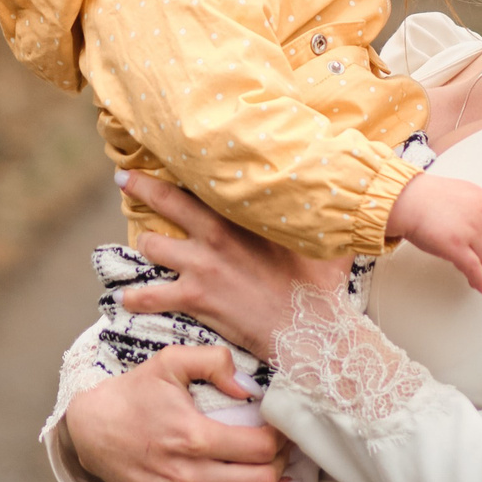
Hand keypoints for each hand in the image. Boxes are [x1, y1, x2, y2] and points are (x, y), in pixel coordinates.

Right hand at [63, 342, 292, 481]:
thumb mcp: (171, 361)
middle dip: (280, 467)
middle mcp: (185, 477)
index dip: (282, 439)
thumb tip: (250, 387)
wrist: (90, 427)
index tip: (284, 431)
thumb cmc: (136, 393)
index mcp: (193, 437)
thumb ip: (214, 361)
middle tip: (282, 455)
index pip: (261, 448)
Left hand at [117, 172, 350, 353]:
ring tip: (140, 247)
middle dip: (142, 186)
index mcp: (245, 216)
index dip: (186, 167)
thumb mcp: (323, 242)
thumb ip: (324, 219)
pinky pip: (151, 296)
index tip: (170, 154)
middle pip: (167, 201)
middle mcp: (217, 234)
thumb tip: (357, 201)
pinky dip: (135, 297)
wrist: (309, 328)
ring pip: (152, 245)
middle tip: (124, 177)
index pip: (207, 182)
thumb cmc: (320, 286)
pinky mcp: (194, 297)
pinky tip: (125, 297)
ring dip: (145, 246)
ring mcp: (202, 265)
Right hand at [384, 173, 481, 292]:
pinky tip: (481, 286)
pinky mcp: (457, 248)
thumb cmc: (426, 196)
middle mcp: (480, 215)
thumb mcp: (462, 191)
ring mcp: (470, 232)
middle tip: (481, 258)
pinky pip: (474, 269)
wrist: (406, 201)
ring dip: (481, 267)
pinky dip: (479, 280)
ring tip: (475, 272)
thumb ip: (479, 202)